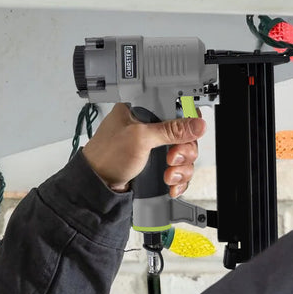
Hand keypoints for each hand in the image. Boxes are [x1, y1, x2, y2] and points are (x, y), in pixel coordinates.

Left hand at [82, 103, 206, 195]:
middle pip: (184, 134)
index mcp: (141, 111)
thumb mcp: (140, 138)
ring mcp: (152, 147)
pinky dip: (178, 178)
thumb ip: (170, 130)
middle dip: (184, 151)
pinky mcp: (153, 164)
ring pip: (182, 154)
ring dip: (181, 168)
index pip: (176, 108)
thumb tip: (197, 124)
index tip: (189, 134)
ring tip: (169, 175)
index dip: (187, 122)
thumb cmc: (106, 157)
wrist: (95, 186)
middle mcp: (148, 127)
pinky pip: (176, 169)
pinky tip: (172, 185)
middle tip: (173, 159)